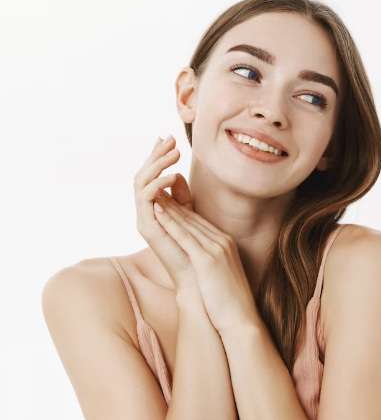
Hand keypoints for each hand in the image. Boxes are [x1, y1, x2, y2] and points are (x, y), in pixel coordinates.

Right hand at [134, 134, 198, 294]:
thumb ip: (184, 198)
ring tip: (173, 153)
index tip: (168, 136)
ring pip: (140, 182)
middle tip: (169, 138)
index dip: (157, 156)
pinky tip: (172, 174)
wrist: (199, 282)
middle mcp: (146, 213)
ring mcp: (145, 220)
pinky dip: (158, 184)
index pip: (152, 175)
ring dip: (156, 164)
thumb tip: (178, 176)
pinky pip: (146, 199)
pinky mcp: (147, 228)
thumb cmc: (200, 253)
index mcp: (156, 209)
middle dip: (155, 154)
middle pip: (142, 175)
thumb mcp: (193, 218)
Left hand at [152, 191, 261, 335]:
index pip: (200, 222)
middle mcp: (223, 242)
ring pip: (187, 223)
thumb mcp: (221, 277)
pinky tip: (157, 212)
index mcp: (226, 245)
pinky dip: (170, 222)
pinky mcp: (207, 260)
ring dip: (168, 207)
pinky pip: (185, 237)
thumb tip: (201, 262)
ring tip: (152, 193)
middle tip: (155, 187)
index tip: (166, 199)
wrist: (240, 319)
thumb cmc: (230, 304)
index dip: (182, 209)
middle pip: (193, 218)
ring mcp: (216, 249)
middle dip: (173, 202)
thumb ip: (213, 263)